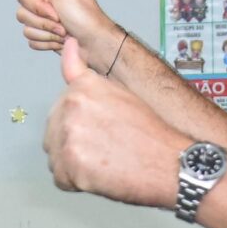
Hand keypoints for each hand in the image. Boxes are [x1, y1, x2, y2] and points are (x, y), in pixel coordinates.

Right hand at [16, 0, 122, 55]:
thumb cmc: (84, 18)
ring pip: (27, 29)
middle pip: (22, 14)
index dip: (38, 7)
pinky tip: (61, 41)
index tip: (56, 10)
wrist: (95, 45)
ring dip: (47, 35)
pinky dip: (47, 44)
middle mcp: (47, 2)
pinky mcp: (47, 35)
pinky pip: (32, 41)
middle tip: (63, 23)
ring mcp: (46, 20)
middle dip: (44, 24)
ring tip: (64, 33)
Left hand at [45, 36, 182, 209]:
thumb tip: (68, 43)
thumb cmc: (151, 133)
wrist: (172, 164)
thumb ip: (84, 73)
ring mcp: (68, 134)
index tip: (100, 130)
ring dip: (75, 165)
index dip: (82, 124)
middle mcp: (71, 105)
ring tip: (107, 161)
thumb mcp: (118, 91)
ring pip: (54, 156)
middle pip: (54, 132)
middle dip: (75, 144)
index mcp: (83, 86)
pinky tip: (102, 175)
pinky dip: (78, 184)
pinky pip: (61, 179)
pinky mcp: (68, 165)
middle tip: (108, 148)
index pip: (61, 109)